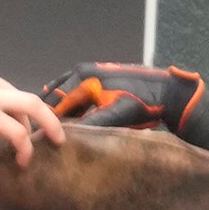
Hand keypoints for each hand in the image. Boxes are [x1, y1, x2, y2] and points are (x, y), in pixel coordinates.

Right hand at [0, 59, 62, 165]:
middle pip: (21, 94)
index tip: (14, 122)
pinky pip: (18, 133)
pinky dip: (25, 147)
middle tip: (46, 131)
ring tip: (53, 142)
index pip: (2, 87)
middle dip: (37, 115)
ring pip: (31, 107)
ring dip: (46, 125)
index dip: (11, 107)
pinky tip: (23, 160)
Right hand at [44, 61, 202, 132]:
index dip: (48, 120)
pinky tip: (72, 121)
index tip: (42, 137)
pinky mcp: (99, 78)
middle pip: (57, 94)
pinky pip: (77, 92)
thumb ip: (91, 123)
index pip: (56, 101)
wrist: (166, 91)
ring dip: (61, 109)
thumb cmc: (143, 103)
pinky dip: (72, 105)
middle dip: (51, 113)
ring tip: (55, 130)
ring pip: (66, 93)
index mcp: (84, 78)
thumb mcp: (116, 115)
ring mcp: (91, 72)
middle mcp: (83, 71)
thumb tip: (68, 136)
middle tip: (44, 134)